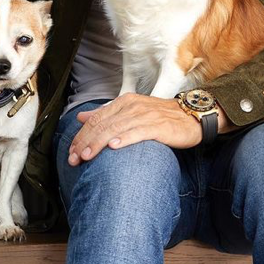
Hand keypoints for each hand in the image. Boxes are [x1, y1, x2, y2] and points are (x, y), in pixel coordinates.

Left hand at [67, 88, 263, 165]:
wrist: (193, 116)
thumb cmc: (162, 118)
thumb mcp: (131, 113)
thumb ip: (107, 115)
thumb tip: (83, 118)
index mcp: (123, 103)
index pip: (96, 120)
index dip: (81, 137)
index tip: (70, 154)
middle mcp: (132, 106)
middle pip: (102, 125)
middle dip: (85, 143)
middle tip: (73, 160)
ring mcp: (145, 115)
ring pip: (116, 129)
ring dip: (99, 143)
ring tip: (87, 156)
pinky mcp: (159, 126)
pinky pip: (139, 132)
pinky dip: (125, 139)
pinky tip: (114, 147)